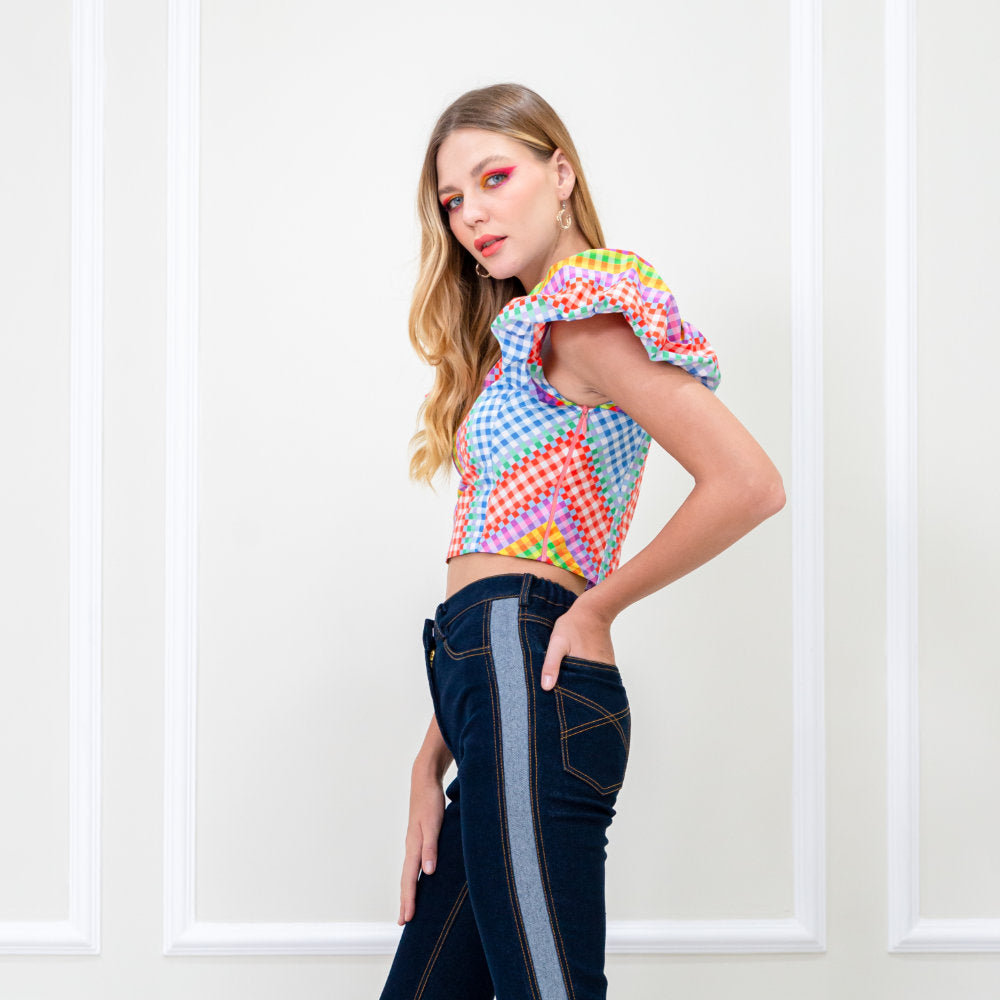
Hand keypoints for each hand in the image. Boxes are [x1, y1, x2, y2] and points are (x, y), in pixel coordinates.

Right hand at [398, 765, 444, 924]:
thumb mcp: (434, 824)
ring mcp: (414, 843)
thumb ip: (431, 847)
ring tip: (408, 908)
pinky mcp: (419, 838)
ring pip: (409, 872)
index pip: (410, 878)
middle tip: (402, 923)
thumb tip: (428, 871)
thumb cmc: (430, 801)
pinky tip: (419, 881)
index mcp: (414, 846)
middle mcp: (412, 847)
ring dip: (408, 891)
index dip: (409, 899)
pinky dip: (414, 877)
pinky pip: (414, 864)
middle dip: (405, 901)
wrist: (424, 781)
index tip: (407, 919)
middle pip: (406, 879)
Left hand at [540, 597, 615, 691]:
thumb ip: (551, 665)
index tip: (560, 703)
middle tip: (564, 693)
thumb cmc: (572, 626)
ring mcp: (606, 667)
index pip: (577, 694)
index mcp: (586, 669)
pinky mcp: (608, 662)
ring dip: (583, 685)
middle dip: (576, 695)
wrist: (593, 611)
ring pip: (593, 683)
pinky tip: (580, 673)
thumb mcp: (557, 642)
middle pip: (586, 691)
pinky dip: (590, 677)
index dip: (568, 700)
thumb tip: (546, 687)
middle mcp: (599, 671)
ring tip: (571, 684)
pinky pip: (598, 675)